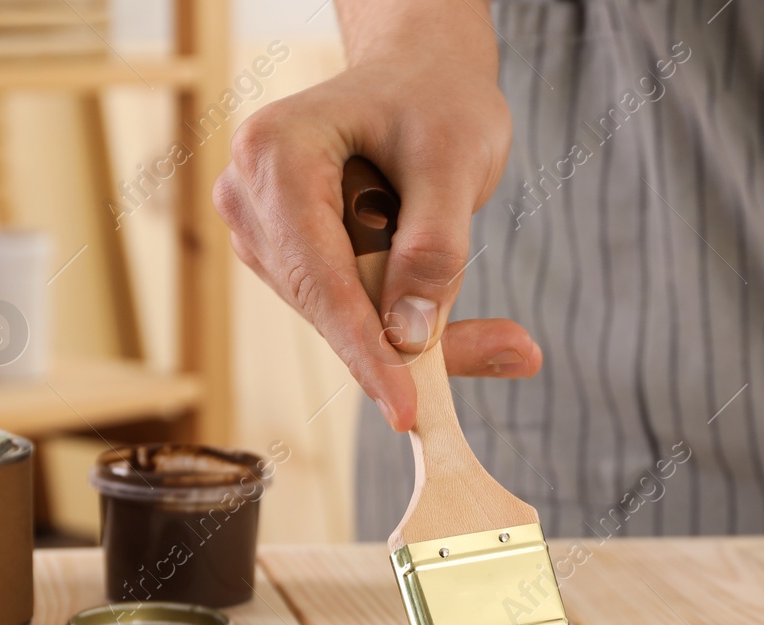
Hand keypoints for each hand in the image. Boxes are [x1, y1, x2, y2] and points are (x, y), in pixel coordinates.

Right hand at [213, 45, 538, 430]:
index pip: (320, 276)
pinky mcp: (289, 259)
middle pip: (325, 304)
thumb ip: (434, 248)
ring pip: (338, 317)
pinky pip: (347, 311)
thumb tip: (409, 340)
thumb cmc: (436, 99)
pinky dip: (399, 320)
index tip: (408, 410)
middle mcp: (249, 196)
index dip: (365, 349)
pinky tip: (439, 295)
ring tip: (478, 283)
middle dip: (402, 344)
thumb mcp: (453, 160)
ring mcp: (263, 231)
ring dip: (406, 327)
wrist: (421, 75)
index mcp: (274, 155)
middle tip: (513, 350)